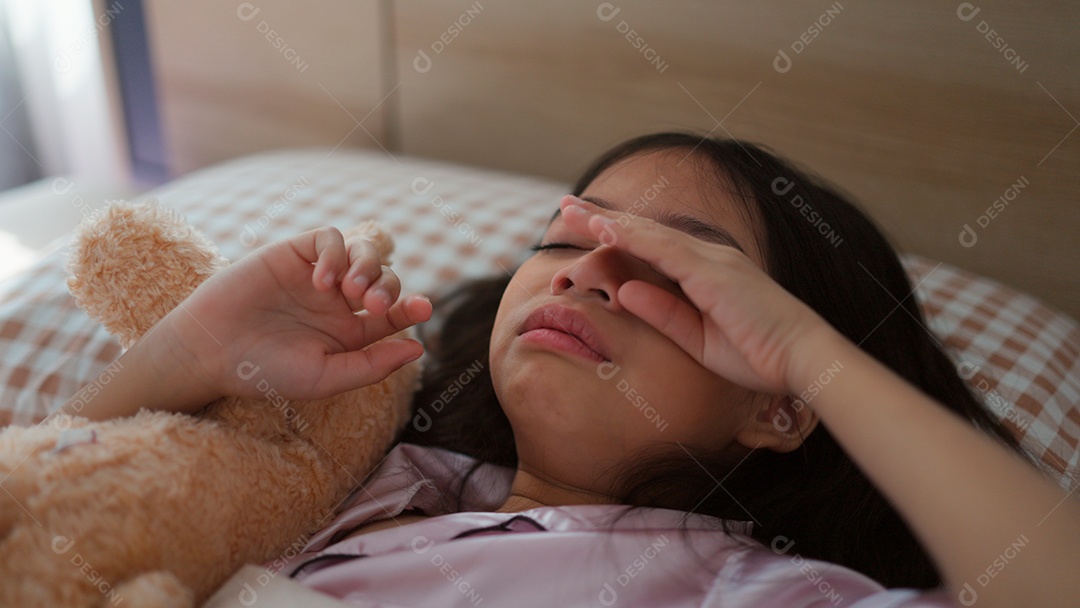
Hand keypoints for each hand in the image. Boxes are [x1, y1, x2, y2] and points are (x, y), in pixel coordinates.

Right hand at [158, 227, 430, 404]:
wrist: (211, 351)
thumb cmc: (266, 371)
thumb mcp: (325, 376)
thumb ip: (371, 365)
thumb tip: (418, 349)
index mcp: (350, 332)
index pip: (393, 314)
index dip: (412, 308)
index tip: (423, 308)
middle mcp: (338, 302)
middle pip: (384, 280)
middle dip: (388, 288)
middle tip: (373, 304)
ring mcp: (317, 275)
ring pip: (362, 254)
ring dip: (368, 266)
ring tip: (352, 289)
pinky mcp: (293, 253)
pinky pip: (329, 238)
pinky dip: (334, 253)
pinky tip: (322, 280)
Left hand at [558, 195, 832, 394]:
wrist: (802, 359)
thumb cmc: (758, 354)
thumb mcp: (698, 338)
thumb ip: (663, 314)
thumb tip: (623, 292)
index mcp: (706, 272)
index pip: (652, 245)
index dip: (617, 233)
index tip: (584, 226)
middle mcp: (707, 257)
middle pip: (644, 231)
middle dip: (602, 218)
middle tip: (565, 205)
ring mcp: (711, 260)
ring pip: (648, 234)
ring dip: (608, 221)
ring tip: (571, 210)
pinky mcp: (712, 272)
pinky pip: (663, 250)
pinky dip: (632, 237)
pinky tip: (604, 229)